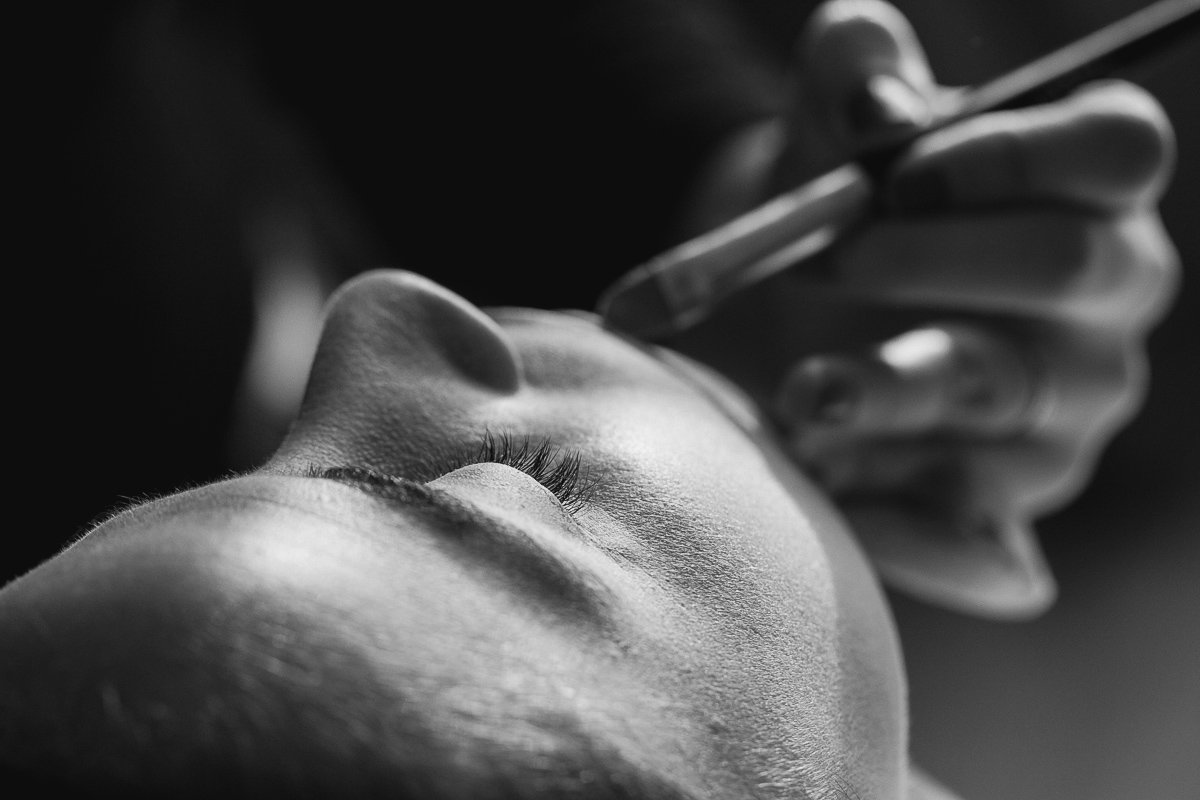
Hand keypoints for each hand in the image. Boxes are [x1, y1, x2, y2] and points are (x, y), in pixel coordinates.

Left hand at [667, 0, 1178, 617]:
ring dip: (895, 388)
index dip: (1015, 153)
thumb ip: (854, 66)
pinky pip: (981, 544)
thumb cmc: (832, 201)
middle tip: (825, 262)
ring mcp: (1060, 417)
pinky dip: (906, 531)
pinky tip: (833, 499)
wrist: (786, 309)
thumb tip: (877, 106)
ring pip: (1005, 400)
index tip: (896, 171)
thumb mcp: (829, 118)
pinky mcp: (1001, 510)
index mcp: (1084, 190)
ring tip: (800, 390)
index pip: (1115, 151)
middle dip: (935, 260)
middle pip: (1070, 270)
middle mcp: (1101, 307)